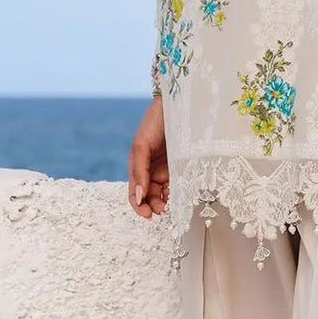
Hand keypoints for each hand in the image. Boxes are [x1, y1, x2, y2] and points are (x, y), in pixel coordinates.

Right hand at [128, 96, 169, 217]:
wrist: (176, 104)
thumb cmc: (154, 121)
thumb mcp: (141, 145)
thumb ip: (139, 171)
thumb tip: (139, 196)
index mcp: (138, 166)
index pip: (135, 192)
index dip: (139, 205)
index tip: (147, 214)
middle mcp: (151, 170)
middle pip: (150, 195)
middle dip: (154, 205)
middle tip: (162, 210)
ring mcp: (167, 169)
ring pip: (164, 193)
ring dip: (166, 202)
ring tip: (170, 206)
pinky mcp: (181, 166)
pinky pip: (178, 184)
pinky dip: (177, 192)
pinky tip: (178, 197)